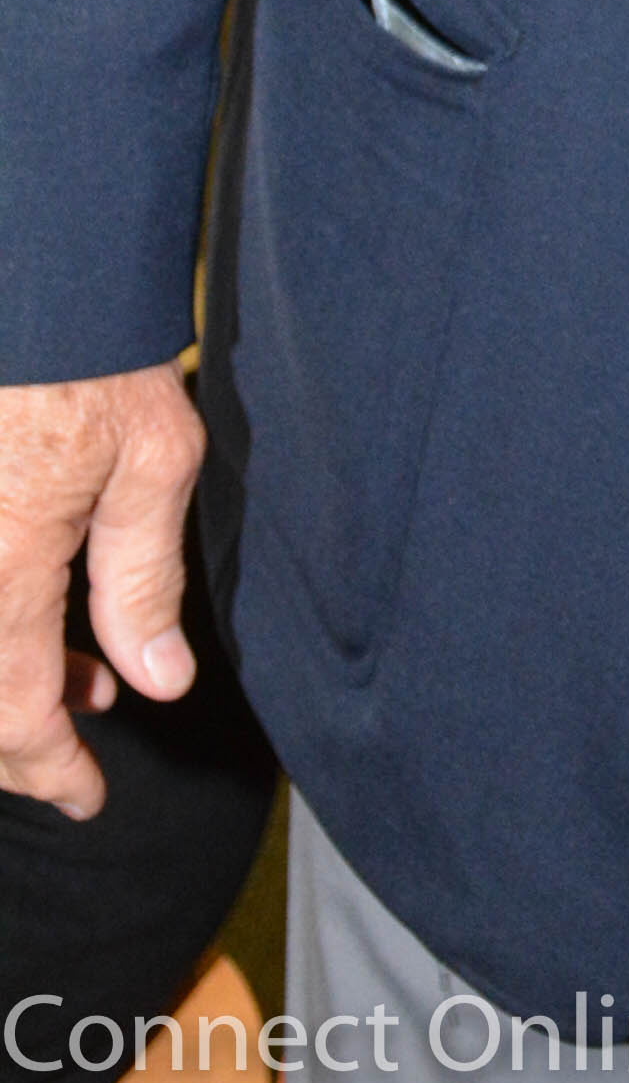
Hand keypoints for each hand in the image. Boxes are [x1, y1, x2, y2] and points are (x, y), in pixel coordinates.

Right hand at [0, 368, 203, 815]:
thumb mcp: (153, 461)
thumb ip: (143, 582)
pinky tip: (35, 621)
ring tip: (84, 680)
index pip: (13, 717)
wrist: (34, 283)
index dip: (50, 772)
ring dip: (5, 687)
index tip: (85, 799)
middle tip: (80, 747)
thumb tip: (159, 682)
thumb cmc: (93, 358)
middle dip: (19, 743)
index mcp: (0, 573)